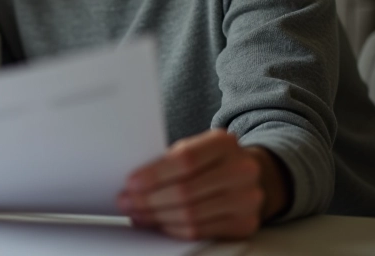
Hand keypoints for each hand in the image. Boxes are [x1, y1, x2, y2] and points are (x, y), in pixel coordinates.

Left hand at [116, 129, 288, 239]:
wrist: (248, 173)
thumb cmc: (211, 160)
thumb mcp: (196, 147)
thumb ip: (170, 160)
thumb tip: (133, 184)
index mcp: (224, 143)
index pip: (186, 160)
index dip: (155, 174)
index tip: (130, 183)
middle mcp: (242, 170)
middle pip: (186, 191)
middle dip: (149, 200)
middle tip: (126, 202)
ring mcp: (248, 199)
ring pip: (192, 215)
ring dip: (157, 217)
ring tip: (137, 214)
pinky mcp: (246, 223)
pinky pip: (201, 231)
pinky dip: (174, 229)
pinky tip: (159, 223)